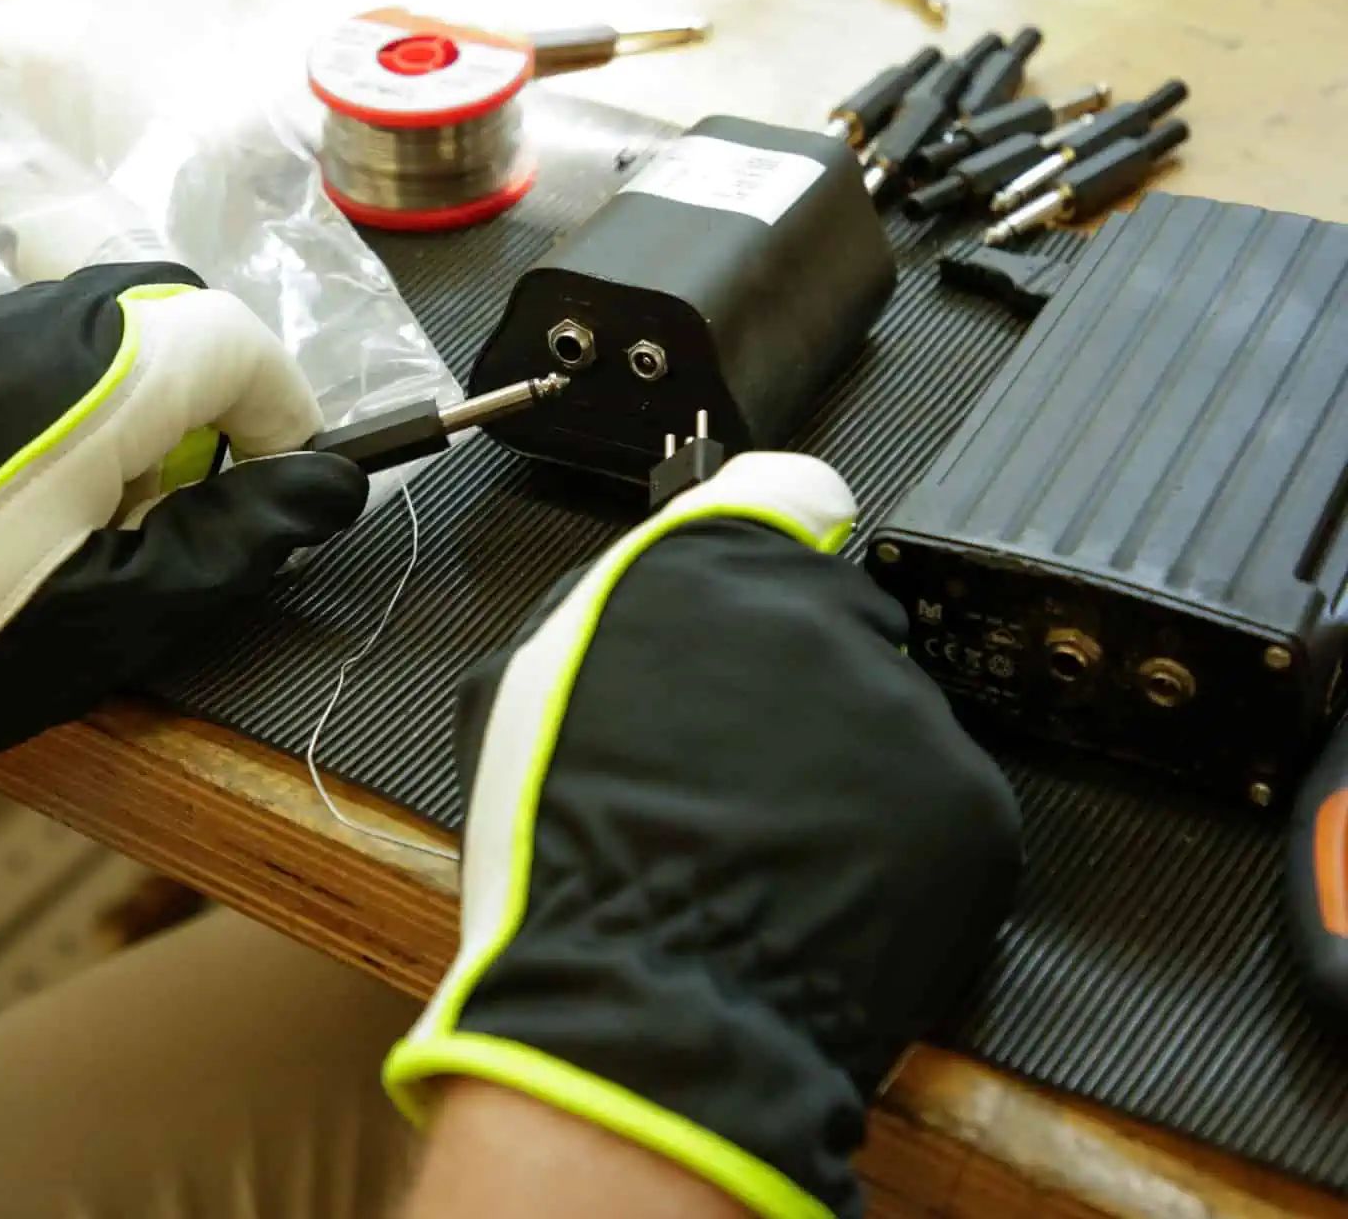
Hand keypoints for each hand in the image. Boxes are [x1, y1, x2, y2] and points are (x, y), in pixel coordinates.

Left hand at [0, 264, 365, 895]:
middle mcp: (14, 326)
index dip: (280, 405)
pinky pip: (5, 342)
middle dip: (206, 385)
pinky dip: (50, 394)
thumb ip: (243, 533)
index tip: (279, 478)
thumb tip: (332, 479)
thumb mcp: (123, 615)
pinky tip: (10, 489)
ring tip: (94, 500)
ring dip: (129, 388)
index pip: (229, 338)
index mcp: (87, 388)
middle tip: (189, 492)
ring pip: (84, 315)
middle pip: (161, 305)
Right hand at [384, 454, 1020, 1218]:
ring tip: (768, 851)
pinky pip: (936, 809)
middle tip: (735, 767)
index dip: (772, 550)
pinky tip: (823, 892)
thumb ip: (609, 605)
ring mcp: (907, 707)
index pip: (787, 493)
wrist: (642, 1001)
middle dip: (797, 678)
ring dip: (845, 768)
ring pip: (885, 719)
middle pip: (835, 620)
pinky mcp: (972, 805)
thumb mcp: (522, 688)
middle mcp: (819, 613)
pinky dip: (895, 848)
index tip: (763, 600)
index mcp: (703, 564)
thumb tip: (660, 579)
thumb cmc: (563, 854)